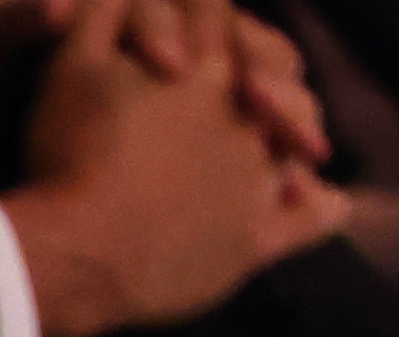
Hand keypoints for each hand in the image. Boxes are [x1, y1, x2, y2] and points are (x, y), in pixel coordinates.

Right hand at [2, 0, 345, 336]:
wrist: (78, 252)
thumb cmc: (70, 157)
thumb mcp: (72, 66)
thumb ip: (107, 13)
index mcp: (207, 70)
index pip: (224, 29)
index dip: (212, 27)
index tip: (197, 37)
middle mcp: (246, 118)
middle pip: (273, 87)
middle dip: (266, 85)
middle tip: (252, 94)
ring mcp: (257, 179)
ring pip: (292, 148)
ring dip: (291, 142)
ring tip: (288, 149)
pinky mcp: (256, 239)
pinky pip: (310, 220)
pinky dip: (323, 209)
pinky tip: (328, 203)